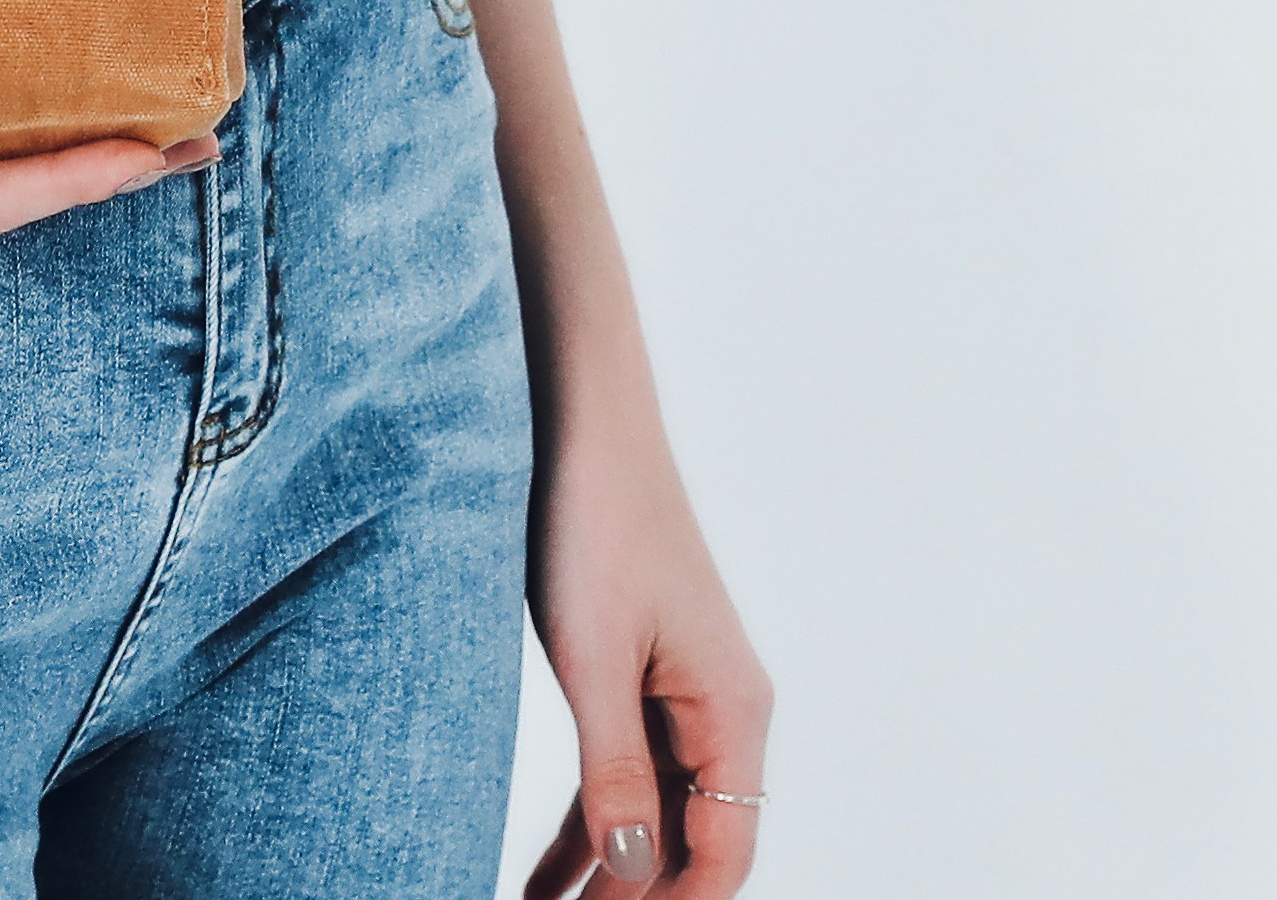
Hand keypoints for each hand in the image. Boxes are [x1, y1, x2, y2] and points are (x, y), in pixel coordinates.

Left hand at [517, 422, 774, 896]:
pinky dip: (587, 830)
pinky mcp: (640, 681)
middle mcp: (721, 715)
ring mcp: (681, 699)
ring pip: (652, 818)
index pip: (722, 853)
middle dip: (636, 899)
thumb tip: (632, 870)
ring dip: (605, 878)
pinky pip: (622, 778)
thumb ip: (615, 768)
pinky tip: (544, 877)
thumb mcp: (594, 657)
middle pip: (690, 846)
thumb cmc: (595, 523)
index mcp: (733, 712)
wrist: (583, 424)